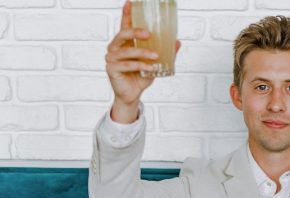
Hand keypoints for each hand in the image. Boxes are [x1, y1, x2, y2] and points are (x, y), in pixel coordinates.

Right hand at [105, 0, 181, 121]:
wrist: (132, 95)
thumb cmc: (140, 77)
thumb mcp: (155, 63)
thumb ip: (165, 53)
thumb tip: (177, 42)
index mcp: (124, 42)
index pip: (124, 25)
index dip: (126, 13)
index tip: (130, 2)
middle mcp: (115, 48)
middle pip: (122, 34)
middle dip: (135, 31)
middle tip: (149, 34)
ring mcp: (111, 58)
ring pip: (127, 51)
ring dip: (143, 53)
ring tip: (156, 56)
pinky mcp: (111, 69)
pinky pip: (128, 65)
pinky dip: (141, 66)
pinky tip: (151, 69)